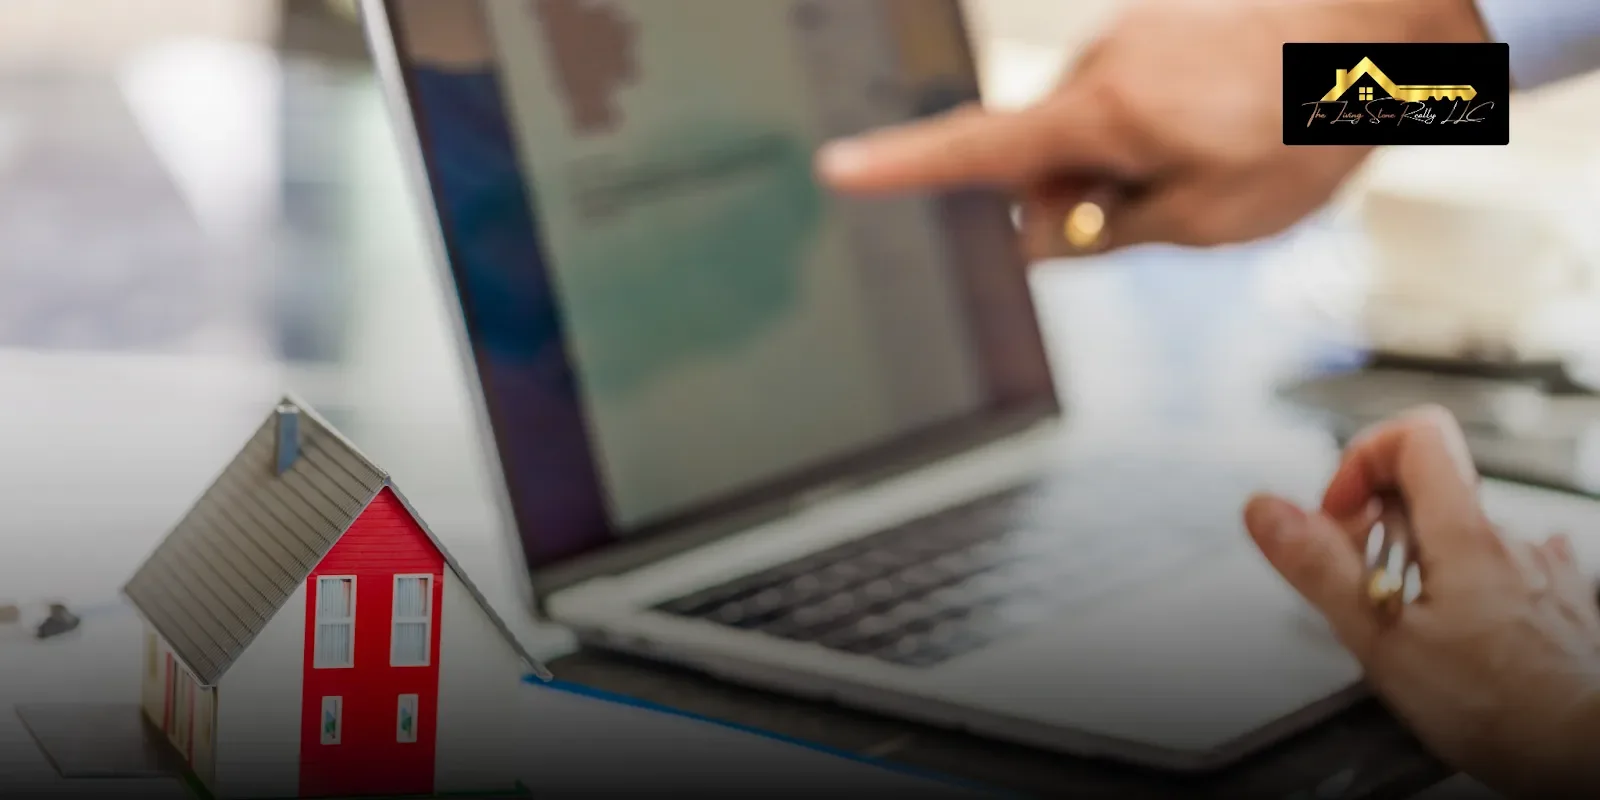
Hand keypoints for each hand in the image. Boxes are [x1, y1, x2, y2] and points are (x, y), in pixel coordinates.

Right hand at [816, 0, 1486, 253]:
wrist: (1390, 17)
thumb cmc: (1307, 120)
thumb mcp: (1211, 217)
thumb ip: (1111, 232)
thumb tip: (1042, 238)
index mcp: (1101, 113)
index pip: (975, 151)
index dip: (901, 168)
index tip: (837, 169)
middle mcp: (1099, 63)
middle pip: (1039, 156)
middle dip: (1078, 199)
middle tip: (1166, 212)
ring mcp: (1129, 36)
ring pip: (1090, 128)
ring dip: (1130, 161)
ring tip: (1222, 156)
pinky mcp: (1158, 26)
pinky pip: (1129, 93)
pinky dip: (1158, 125)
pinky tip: (1226, 125)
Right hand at [1244, 407, 1599, 797]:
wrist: (1590, 755)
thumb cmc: (1501, 709)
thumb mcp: (1383, 641)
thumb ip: (1320, 569)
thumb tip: (1266, 509)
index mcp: (1463, 535)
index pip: (1413, 437)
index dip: (1363, 460)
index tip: (1342, 515)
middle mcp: (1507, 539)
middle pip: (1428, 488)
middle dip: (1376, 523)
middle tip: (1358, 576)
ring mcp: (1539, 568)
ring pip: (1461, 533)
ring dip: (1419, 559)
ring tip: (1406, 619)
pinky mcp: (1559, 602)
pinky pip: (1505, 565)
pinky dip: (1468, 581)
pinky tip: (1463, 620)